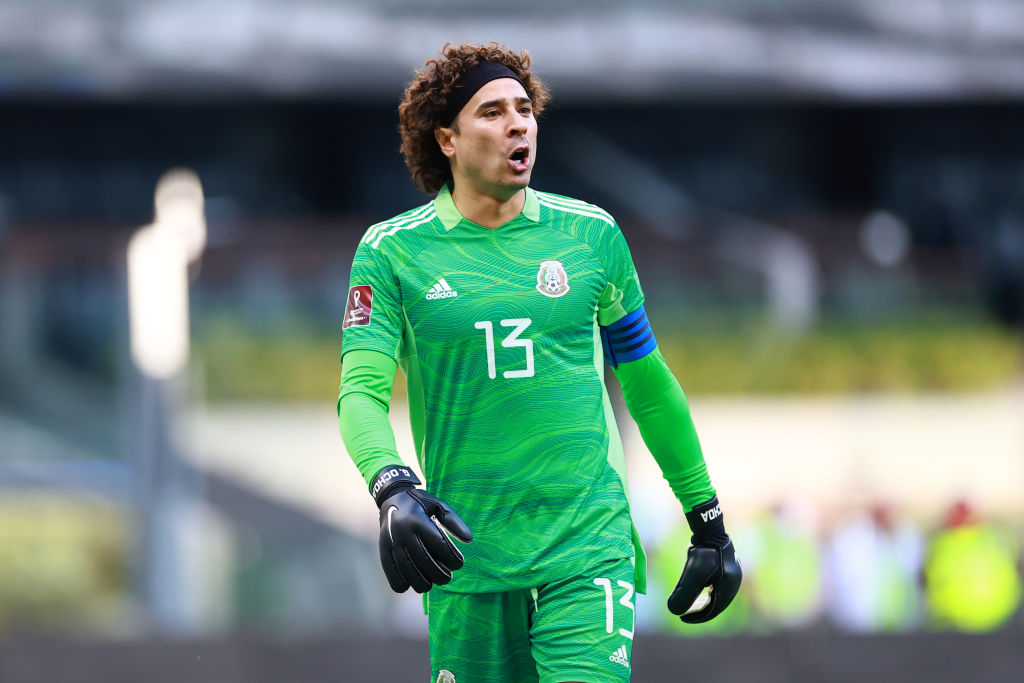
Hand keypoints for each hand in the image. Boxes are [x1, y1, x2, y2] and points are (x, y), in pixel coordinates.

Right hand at [371, 466, 472, 592]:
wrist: (391, 496)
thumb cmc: (420, 503)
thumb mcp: (438, 505)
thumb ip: (454, 521)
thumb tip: (469, 539)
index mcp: (419, 519)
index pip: (438, 544)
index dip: (451, 558)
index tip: (459, 564)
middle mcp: (403, 530)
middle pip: (423, 559)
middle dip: (438, 574)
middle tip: (447, 578)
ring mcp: (391, 540)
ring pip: (407, 568)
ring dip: (420, 581)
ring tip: (431, 585)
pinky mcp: (383, 547)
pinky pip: (389, 569)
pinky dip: (399, 581)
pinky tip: (409, 586)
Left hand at [667, 497, 741, 623]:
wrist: (710, 528)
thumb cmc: (703, 552)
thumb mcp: (692, 573)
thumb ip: (684, 593)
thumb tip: (673, 611)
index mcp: (730, 587)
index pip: (713, 609)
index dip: (697, 616)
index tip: (682, 617)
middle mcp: (734, 582)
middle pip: (716, 603)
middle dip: (700, 610)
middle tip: (685, 614)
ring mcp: (732, 573)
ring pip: (716, 594)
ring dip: (702, 601)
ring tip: (688, 605)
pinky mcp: (727, 566)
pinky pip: (716, 584)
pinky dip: (705, 591)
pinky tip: (696, 592)